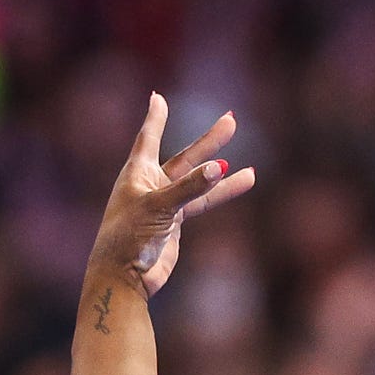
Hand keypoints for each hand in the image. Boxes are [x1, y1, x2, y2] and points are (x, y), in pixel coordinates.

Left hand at [89, 93, 254, 296]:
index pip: (149, 137)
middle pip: (185, 157)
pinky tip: (244, 181)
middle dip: (208, 142)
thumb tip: (219, 169)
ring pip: (198, 181)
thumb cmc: (128, 239)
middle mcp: (151, 184)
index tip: (157, 97)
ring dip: (221, 172)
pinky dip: (221, 192)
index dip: (156, 118)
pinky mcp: (175, 222)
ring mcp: (165, 204)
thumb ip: (189, 188)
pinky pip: (203, 202)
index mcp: (137, 173)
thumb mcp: (158, 209)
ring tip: (251, 166)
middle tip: (231, 120)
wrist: (123, 277)